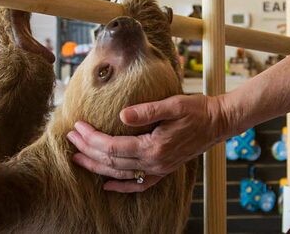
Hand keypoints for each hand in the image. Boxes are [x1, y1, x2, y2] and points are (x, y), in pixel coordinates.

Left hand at [67, 93, 232, 192]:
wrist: (219, 122)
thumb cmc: (197, 110)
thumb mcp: (173, 104)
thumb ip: (147, 111)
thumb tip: (121, 114)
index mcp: (153, 147)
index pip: (113, 147)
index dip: (92, 138)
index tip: (77, 126)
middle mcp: (154, 163)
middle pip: (112, 162)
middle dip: (88, 150)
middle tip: (70, 138)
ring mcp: (159, 169)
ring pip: (120, 174)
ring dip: (97, 166)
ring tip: (78, 156)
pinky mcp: (164, 169)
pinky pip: (138, 184)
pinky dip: (121, 186)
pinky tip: (106, 184)